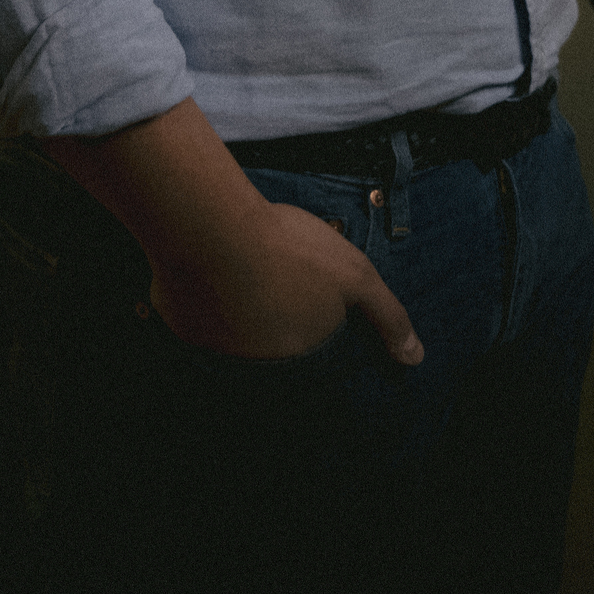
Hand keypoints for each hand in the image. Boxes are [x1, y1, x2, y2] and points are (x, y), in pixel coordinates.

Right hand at [151, 196, 423, 365]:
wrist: (214, 231)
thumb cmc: (290, 250)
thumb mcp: (355, 275)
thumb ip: (387, 317)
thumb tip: (416, 358)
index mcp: (297, 352)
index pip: (308, 341)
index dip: (306, 308)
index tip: (299, 281)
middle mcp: (254, 362)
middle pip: (269, 332)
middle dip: (272, 302)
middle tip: (271, 263)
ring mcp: (212, 346)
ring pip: (230, 322)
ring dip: (236, 298)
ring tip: (241, 256)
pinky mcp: (178, 323)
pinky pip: (194, 309)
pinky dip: (201, 289)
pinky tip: (206, 260)